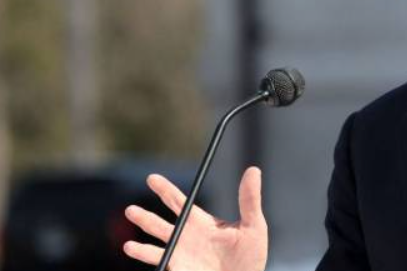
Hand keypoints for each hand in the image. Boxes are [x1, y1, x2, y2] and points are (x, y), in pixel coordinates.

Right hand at [123, 167, 267, 270]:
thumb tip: (253, 170)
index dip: (164, 189)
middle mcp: (186, 236)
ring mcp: (180, 254)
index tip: (152, 178)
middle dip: (145, 217)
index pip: (178, 201)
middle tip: (130, 209)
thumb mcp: (253, 226)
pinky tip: (131, 248)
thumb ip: (249, 200)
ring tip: (128, 237)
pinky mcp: (178, 268)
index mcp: (201, 222)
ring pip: (155, 242)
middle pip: (160, 223)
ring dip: (141, 239)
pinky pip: (158, 261)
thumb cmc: (251, 257)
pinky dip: (144, 254)